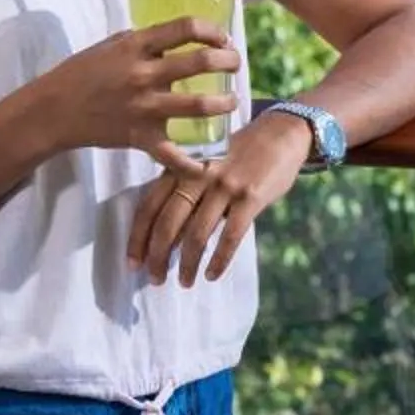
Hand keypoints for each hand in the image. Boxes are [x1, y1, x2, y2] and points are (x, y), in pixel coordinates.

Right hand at [29, 18, 239, 165]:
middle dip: (228, 61)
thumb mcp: (113, 44)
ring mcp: (143, 108)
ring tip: (232, 103)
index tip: (222, 37)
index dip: (213, 30)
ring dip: (223, 104)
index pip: (186, 28)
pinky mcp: (139, 137)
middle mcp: (144, 74)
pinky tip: (206, 165)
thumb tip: (180, 38)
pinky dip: (191, 164)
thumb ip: (147, 41)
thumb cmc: (83, 72)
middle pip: (200, 63)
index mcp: (137, 46)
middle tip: (236, 64)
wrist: (53, 110)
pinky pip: (171, 155)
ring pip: (197, 107)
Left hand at [128, 108, 306, 287]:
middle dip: (158, 258)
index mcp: (182, 165)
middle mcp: (198, 174)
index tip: (132, 264)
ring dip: (188, 265)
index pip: (149, 206)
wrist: (281, 132)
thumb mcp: (204, 162)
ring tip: (186, 282)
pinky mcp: (251, 197)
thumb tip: (165, 237)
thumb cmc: (238, 152)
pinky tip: (213, 274)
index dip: (137, 239)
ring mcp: (225, 185)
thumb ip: (184, 190)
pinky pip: (230, 237)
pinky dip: (219, 261)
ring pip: (196, 235)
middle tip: (156, 280)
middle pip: (167, 224)